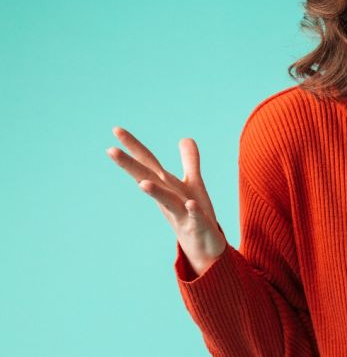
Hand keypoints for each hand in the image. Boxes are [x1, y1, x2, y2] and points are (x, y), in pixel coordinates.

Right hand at [106, 126, 226, 275]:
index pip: (148, 163)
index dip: (134, 146)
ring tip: (142, 183)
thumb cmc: (194, 214)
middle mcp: (169, 198)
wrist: (205, 247)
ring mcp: (181, 214)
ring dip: (155, 192)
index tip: (116, 129)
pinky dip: (193, 211)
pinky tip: (191, 205)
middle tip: (110, 151)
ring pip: (167, 201)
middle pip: (148, 179)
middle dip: (130, 166)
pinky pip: (195, 218)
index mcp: (166, 186)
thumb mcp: (193, 183)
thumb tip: (185, 138)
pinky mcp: (198, 227)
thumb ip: (190, 161)